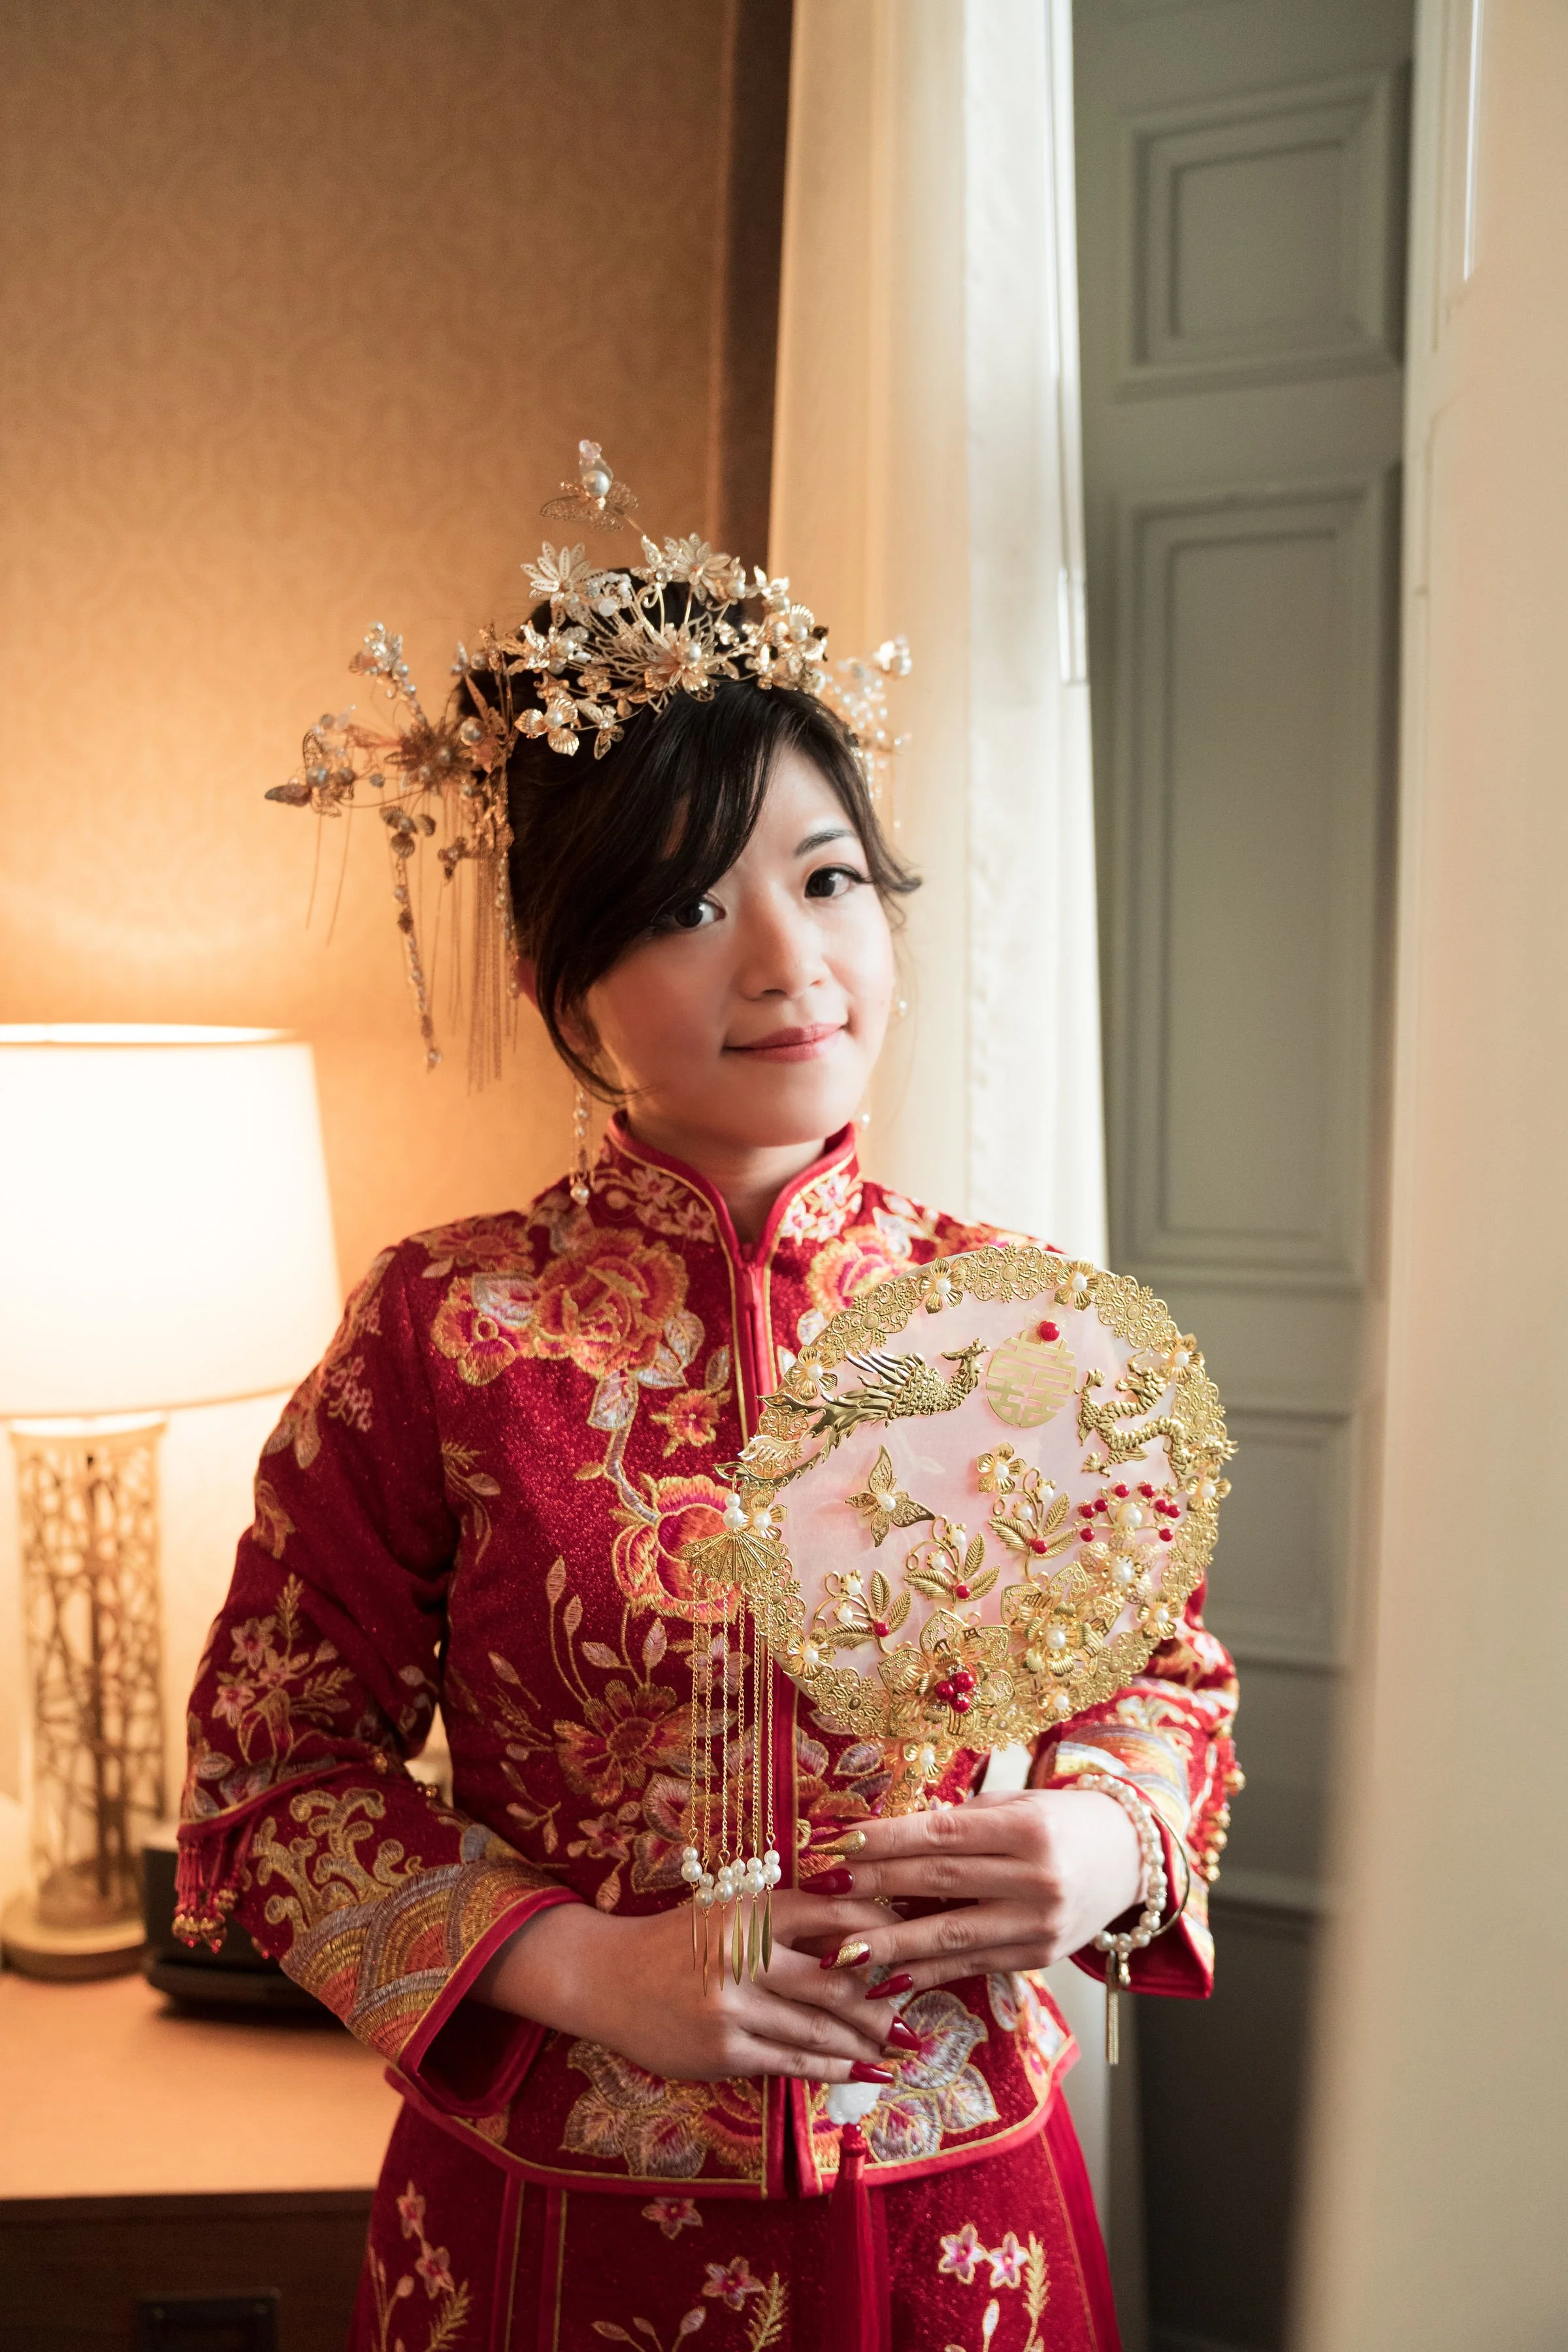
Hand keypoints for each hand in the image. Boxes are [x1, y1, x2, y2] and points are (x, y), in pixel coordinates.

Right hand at [473, 1887, 907, 2082]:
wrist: (605, 1978)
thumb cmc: (678, 1940)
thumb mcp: (730, 1910)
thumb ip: (787, 1916)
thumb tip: (862, 1931)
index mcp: (750, 1910)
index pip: (834, 1913)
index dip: (879, 1927)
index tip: (908, 1939)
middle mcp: (744, 1955)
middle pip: (835, 1979)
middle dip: (881, 1999)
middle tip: (913, 2008)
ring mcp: (733, 2008)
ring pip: (818, 2029)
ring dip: (865, 2039)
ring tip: (897, 2044)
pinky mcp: (723, 2052)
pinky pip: (791, 2063)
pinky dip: (831, 2067)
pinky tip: (860, 2070)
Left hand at [810, 1789, 1144, 1993]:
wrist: (1128, 1859)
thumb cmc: (1058, 1821)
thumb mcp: (1014, 1805)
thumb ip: (958, 1822)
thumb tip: (886, 1836)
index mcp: (1029, 1829)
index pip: (943, 1834)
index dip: (886, 1840)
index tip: (835, 1842)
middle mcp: (1038, 1880)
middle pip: (940, 1883)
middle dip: (874, 1886)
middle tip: (822, 1888)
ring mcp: (1040, 1926)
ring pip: (951, 1936)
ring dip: (890, 1943)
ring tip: (839, 1949)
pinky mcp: (1037, 1958)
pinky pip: (970, 1965)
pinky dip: (925, 1971)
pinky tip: (884, 1977)